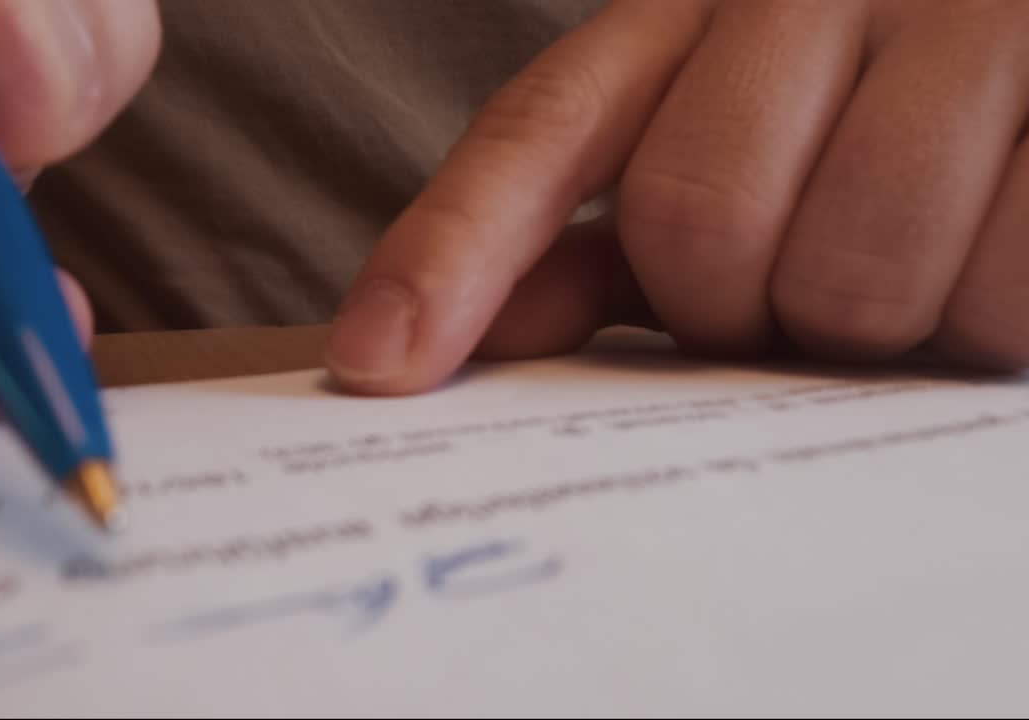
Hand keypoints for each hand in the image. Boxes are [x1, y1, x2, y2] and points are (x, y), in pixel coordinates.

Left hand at [325, 0, 1028, 393]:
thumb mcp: (712, 159)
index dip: (451, 254)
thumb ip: (577, 238)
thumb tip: (426, 345)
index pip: (540, 132)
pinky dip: (988, 317)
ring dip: (869, 323)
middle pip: (697, 218)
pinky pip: (1002, 281)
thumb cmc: (871, 123)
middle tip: (797, 297)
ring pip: (848, 269)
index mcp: (696, 6)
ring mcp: (965, 19)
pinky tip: (995, 258)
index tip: (377, 369)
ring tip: (908, 280)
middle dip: (739, 308)